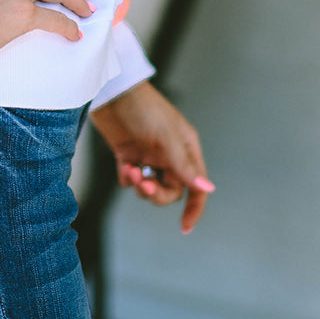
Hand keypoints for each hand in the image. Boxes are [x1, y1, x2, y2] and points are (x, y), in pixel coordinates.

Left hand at [88, 80, 214, 233]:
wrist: (111, 91)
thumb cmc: (144, 108)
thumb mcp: (166, 139)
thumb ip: (184, 166)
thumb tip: (208, 189)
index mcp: (186, 148)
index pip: (197, 185)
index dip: (194, 208)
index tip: (184, 227)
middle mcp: (170, 154)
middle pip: (171, 190)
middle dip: (158, 194)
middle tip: (145, 184)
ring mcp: (148, 154)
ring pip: (151, 186)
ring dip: (141, 186)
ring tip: (131, 171)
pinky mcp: (128, 153)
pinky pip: (131, 178)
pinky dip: (128, 179)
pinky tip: (124, 167)